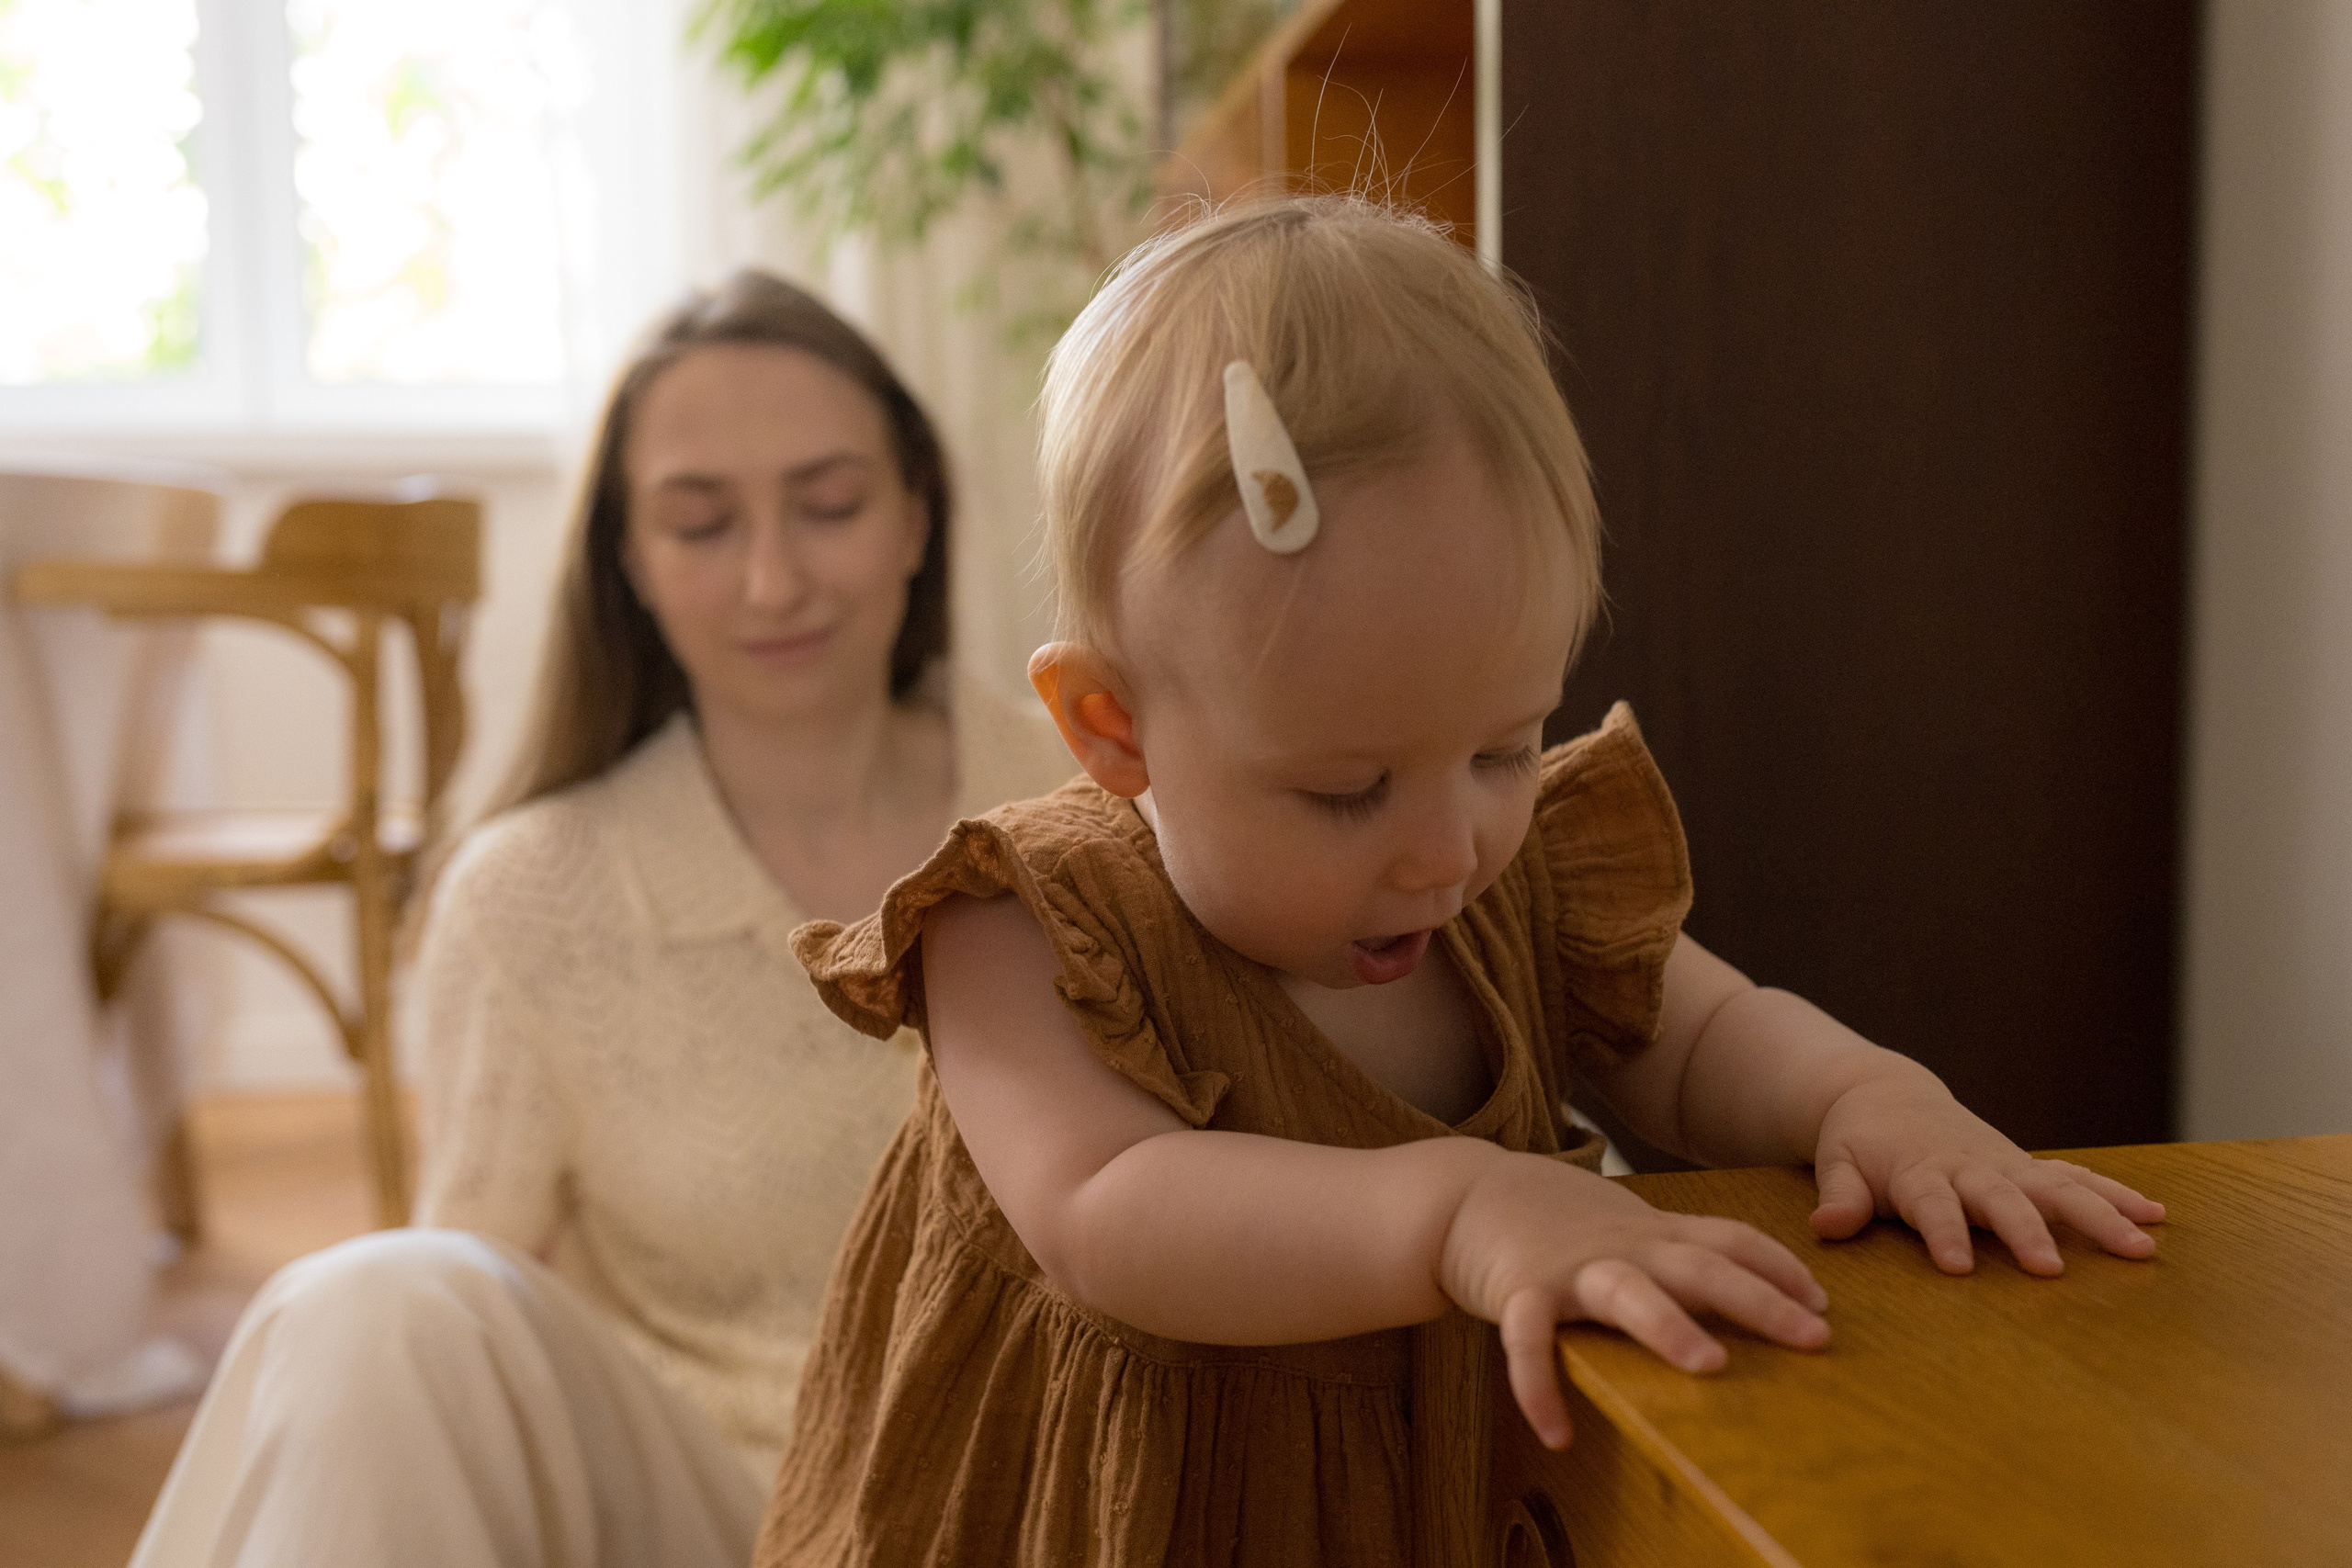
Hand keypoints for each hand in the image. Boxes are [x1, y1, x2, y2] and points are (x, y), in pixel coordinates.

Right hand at [1439, 1153, 1829, 1449]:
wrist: (1468, 1194)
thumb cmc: (1559, 1221)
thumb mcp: (1627, 1226)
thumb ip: (1679, 1252)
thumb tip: (1753, 1294)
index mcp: (1652, 1232)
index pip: (1729, 1238)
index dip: (1779, 1266)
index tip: (1821, 1302)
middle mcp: (1622, 1248)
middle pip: (1700, 1266)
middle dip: (1759, 1299)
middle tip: (1814, 1337)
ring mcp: (1571, 1270)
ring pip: (1627, 1293)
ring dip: (1668, 1325)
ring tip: (1709, 1364)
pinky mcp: (1519, 1292)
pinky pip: (1528, 1341)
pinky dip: (1539, 1386)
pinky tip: (1557, 1435)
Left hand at [1808, 1070, 2165, 1274]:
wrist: (1885, 1095)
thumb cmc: (1859, 1142)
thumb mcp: (1837, 1164)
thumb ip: (1839, 1197)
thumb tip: (1825, 1229)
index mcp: (1919, 1173)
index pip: (1932, 1207)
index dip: (1942, 1234)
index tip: (1957, 1267)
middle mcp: (1970, 1169)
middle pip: (2002, 1201)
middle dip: (2027, 1232)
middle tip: (2052, 1268)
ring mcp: (2006, 1167)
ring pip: (2057, 1189)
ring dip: (2098, 1216)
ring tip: (2140, 1247)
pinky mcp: (2029, 1168)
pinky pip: (2078, 1179)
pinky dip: (2115, 1194)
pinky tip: (2157, 1216)